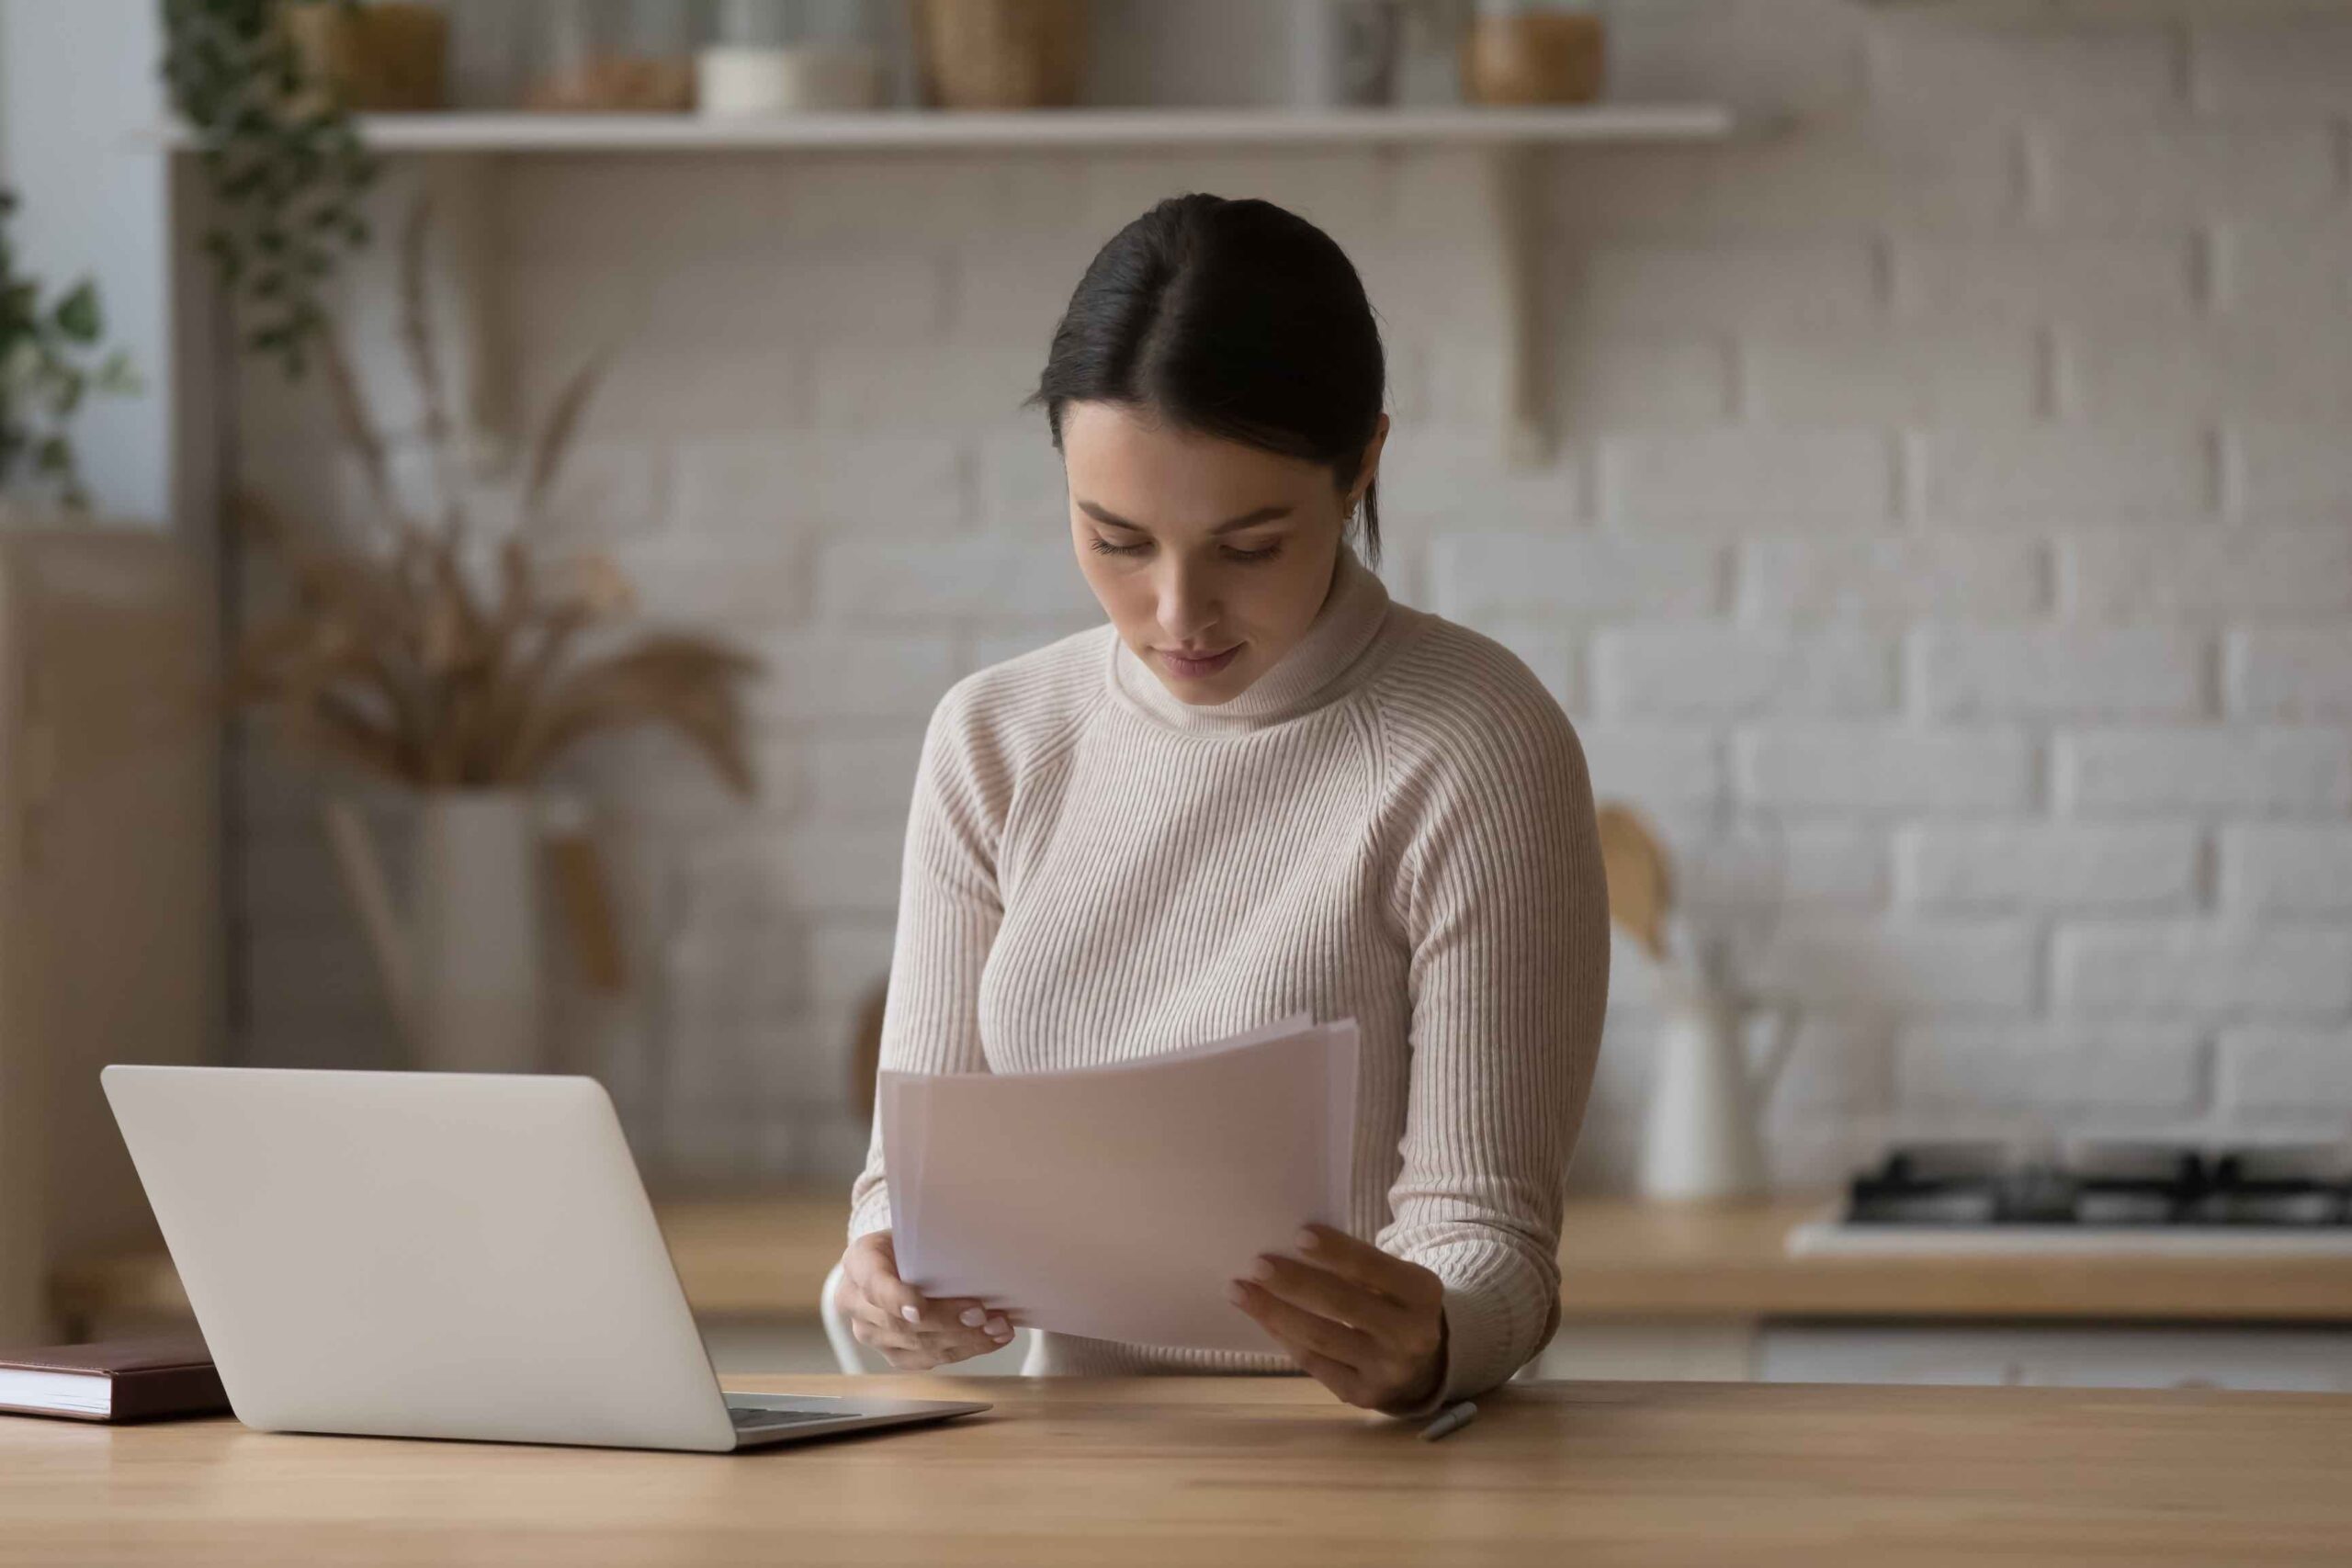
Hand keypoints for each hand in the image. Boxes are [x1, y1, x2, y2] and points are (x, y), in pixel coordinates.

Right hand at [835, 1231, 1017, 1370]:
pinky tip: (990, 1339)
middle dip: (946, 1321)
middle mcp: (855, 1302)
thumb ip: (932, 1241)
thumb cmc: (910, 1241)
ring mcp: (871, 1333)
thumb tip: (978, 1250)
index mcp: (859, 1262)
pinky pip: (927, 1359)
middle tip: (982, 1314)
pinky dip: (964, 1350)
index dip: (896, 1299)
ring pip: (917, 1345)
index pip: (873, 1284)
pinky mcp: (892, 1353)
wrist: (896, 1260)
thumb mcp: (914, 1229)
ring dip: (963, 1339)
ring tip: (997, 1327)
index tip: (919, 1310)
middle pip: (899, 1322)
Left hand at [1226, 1224, 1447, 1413]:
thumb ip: (1358, 1266)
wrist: (1422, 1365)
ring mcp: (1387, 1370)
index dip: (1337, 1252)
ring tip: (1240, 1290)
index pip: (1375, 1267)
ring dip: (1274, 1312)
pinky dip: (1283, 1336)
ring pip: (1321, 1337)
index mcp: (1422, 1294)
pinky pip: (1314, 1362)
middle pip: (1343, 1304)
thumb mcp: (1395, 1280)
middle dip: (1295, 1283)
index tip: (1298, 1234)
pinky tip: (1261, 1316)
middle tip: (1257, 1265)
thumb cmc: (1393, 1304)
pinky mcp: (1363, 1395)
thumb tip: (1290, 1247)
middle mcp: (1411, 1335)